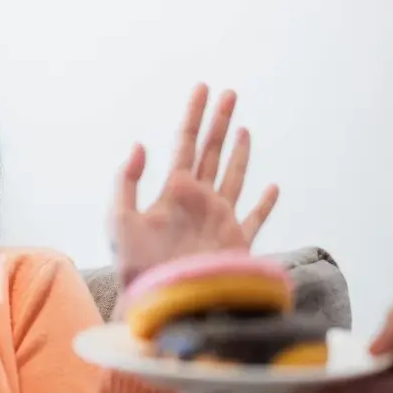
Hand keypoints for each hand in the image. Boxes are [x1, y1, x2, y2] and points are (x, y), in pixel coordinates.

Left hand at [111, 84, 279, 286]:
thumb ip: (126, 181)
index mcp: (172, 193)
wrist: (161, 303)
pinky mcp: (236, 241)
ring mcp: (218, 219)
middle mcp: (197, 201)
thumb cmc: (137, 267)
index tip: (202, 88)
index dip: (193, 115)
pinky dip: (264, 203)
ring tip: (242, 128)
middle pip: (211, 152)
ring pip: (233, 176)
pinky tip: (272, 187)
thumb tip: (140, 145)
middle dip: (218, 122)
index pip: (185, 143)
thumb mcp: (119, 219)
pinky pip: (254, 218)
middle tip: (229, 93)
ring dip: (238, 153)